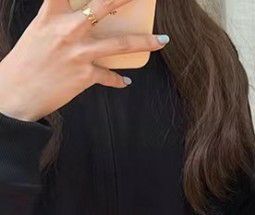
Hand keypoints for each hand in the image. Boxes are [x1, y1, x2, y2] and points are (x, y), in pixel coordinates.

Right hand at [0, 0, 168, 122]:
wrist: (17, 91)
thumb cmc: (27, 61)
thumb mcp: (40, 32)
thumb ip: (62, 22)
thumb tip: (86, 20)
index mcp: (51, 15)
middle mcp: (67, 30)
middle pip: (101, 7)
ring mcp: (79, 53)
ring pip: (120, 44)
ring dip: (145, 42)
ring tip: (161, 41)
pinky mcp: (85, 76)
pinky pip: (110, 77)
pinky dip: (118, 79)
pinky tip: (125, 80)